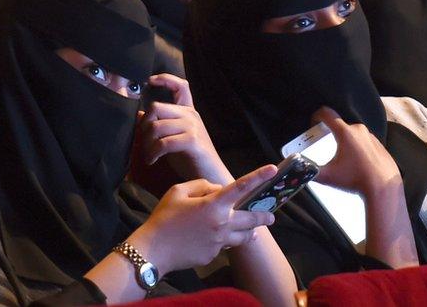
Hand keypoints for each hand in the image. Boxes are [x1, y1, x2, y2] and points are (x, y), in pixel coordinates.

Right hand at [131, 165, 277, 274]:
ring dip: (249, 232)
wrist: (153, 250)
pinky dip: (223, 241)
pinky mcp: (212, 256)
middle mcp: (222, 224)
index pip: (241, 187)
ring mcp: (219, 242)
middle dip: (264, 217)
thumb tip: (218, 189)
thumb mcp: (178, 192)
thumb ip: (202, 186)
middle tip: (271, 216)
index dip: (259, 176)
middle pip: (251, 219)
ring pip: (243, 237)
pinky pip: (224, 246)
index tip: (273, 170)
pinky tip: (213, 239)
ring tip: (252, 231)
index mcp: (214, 205)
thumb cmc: (164, 218)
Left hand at [139, 74, 231, 184]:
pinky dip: (153, 153)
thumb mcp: (173, 138)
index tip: (150, 81)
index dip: (165, 79)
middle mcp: (191, 115)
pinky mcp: (192, 140)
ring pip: (156, 126)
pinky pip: (163, 142)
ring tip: (149, 156)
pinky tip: (152, 161)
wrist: (210, 176)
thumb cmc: (191, 159)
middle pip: (156, 107)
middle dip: (143, 126)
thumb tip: (139, 114)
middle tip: (144, 143)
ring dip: (146, 144)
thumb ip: (161, 125)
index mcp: (188, 112)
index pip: (181, 86)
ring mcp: (193, 126)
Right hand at [311, 107, 401, 197]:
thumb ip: (310, 170)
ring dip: (345, 141)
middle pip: (340, 125)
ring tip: (342, 159)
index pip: (327, 113)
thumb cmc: (356, 180)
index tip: (313, 122)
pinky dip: (357, 148)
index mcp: (345, 133)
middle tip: (326, 146)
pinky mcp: (379, 145)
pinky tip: (356, 163)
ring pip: (352, 134)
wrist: (383, 188)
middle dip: (331, 133)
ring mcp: (371, 137)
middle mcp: (359, 130)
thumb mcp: (327, 176)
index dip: (316, 116)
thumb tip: (301, 167)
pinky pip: (363, 142)